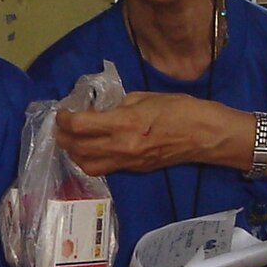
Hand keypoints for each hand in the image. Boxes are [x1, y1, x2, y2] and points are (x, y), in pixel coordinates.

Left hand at [54, 93, 245, 175]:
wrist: (204, 136)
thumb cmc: (180, 109)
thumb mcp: (145, 97)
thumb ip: (119, 104)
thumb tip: (102, 109)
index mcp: (123, 122)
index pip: (79, 125)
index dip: (64, 119)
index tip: (63, 112)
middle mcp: (121, 146)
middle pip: (78, 148)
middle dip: (63, 137)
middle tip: (62, 127)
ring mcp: (128, 162)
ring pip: (87, 165)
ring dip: (74, 153)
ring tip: (73, 141)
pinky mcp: (135, 170)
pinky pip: (104, 168)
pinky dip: (91, 160)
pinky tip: (93, 149)